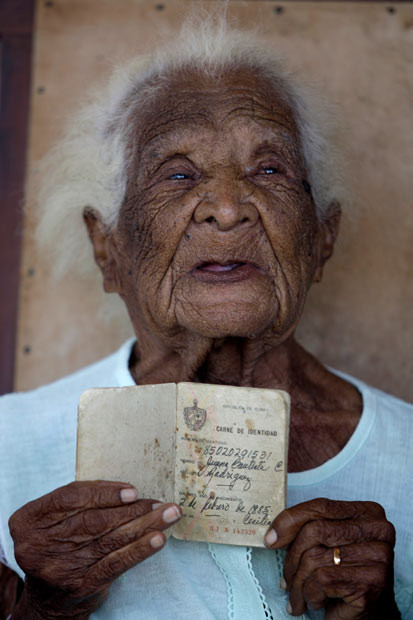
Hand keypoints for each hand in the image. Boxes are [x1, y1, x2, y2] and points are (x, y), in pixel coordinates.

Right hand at [9, 480, 180, 618]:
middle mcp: (38, 544)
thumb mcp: (56, 520)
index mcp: (28, 520)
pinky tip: (158, 539)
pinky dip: (140, 549)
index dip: (104, 492)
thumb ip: (80, 502)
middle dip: (132, 509)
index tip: (133, 490)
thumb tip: (129, 491)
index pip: (71, 497)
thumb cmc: (59, 545)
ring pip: (110, 539)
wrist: (48, 598)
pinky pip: (116, 563)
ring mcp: (59, 566)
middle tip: (160, 502)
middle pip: (94, 519)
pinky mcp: (79, 585)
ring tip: (169, 514)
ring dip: (144, 524)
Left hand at [265, 498, 398, 618]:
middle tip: (285, 579)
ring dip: (298, 583)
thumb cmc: (344, 575)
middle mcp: (379, 530)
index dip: (290, 521)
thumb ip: (310, 528)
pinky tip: (316, 603)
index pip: (321, 507)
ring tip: (297, 596)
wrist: (369, 615)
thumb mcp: (329, 544)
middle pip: (315, 531)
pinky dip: (310, 595)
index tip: (270, 539)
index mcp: (369, 513)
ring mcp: (378, 556)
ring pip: (314, 558)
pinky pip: (321, 581)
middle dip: (292, 558)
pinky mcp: (371, 582)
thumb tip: (272, 534)